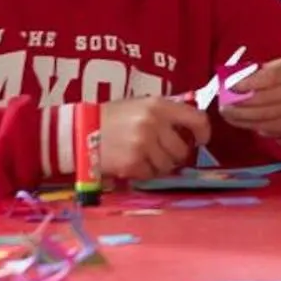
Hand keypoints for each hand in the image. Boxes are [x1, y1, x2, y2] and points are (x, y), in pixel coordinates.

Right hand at [95, 97, 209, 180]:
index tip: (200, 140)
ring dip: (159, 165)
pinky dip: (144, 173)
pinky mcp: (132, 163)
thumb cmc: (111, 118)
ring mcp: (143, 144)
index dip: (203, 132)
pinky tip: (131, 163)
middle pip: (182, 150)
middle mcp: (154, 123)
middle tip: (162, 153)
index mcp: (158, 105)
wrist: (77, 131)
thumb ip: (165, 114)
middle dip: (175, 155)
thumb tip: (192, 127)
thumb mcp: (139, 105)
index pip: (197, 119)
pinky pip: (151, 175)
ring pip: (168, 166)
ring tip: (143, 157)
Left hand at [220, 57, 280, 140]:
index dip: (250, 82)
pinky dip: (245, 123)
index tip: (232, 86)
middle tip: (225, 102)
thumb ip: (249, 73)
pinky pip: (263, 126)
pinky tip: (233, 119)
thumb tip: (229, 81)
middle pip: (268, 98)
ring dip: (241, 115)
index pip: (272, 77)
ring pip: (265, 115)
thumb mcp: (265, 68)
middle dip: (243, 101)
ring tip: (226, 111)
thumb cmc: (274, 77)